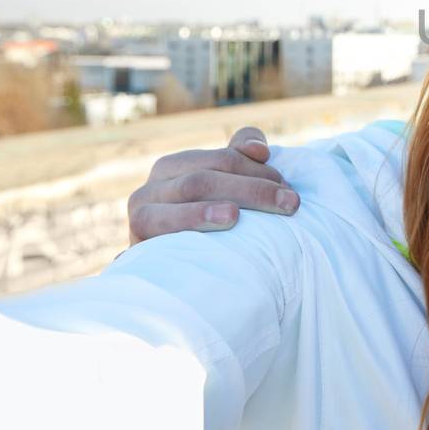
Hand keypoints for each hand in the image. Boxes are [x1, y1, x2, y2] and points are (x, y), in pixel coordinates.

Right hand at [126, 127, 297, 243]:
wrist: (171, 280)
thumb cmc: (205, 230)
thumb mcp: (224, 192)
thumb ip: (242, 158)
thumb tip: (259, 149)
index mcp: (175, 166)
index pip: (224, 158)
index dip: (259, 169)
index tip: (288, 187)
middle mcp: (155, 184)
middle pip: (210, 174)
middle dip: (254, 187)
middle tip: (290, 204)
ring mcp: (143, 210)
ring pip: (192, 188)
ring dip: (225, 198)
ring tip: (242, 213)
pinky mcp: (138, 238)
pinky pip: (162, 222)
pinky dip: (194, 217)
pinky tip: (223, 220)